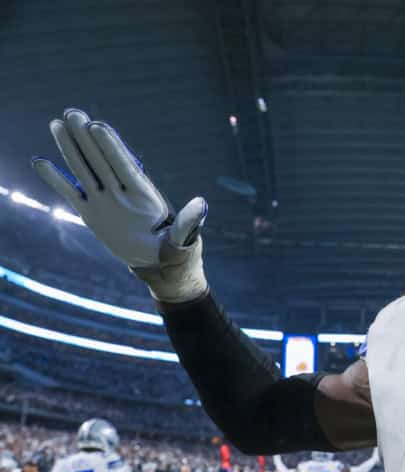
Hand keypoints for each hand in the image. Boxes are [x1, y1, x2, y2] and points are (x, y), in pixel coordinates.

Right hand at [32, 109, 208, 302]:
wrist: (158, 262)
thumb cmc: (175, 248)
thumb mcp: (182, 237)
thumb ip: (188, 222)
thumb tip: (202, 204)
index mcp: (144, 195)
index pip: (125, 167)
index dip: (113, 147)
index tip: (99, 127)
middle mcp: (121, 192)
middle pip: (101, 161)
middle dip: (88, 138)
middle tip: (73, 113)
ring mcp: (105, 200)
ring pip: (85, 170)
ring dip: (71, 148)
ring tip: (57, 123)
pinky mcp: (91, 212)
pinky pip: (70, 193)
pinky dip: (56, 179)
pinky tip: (40, 161)